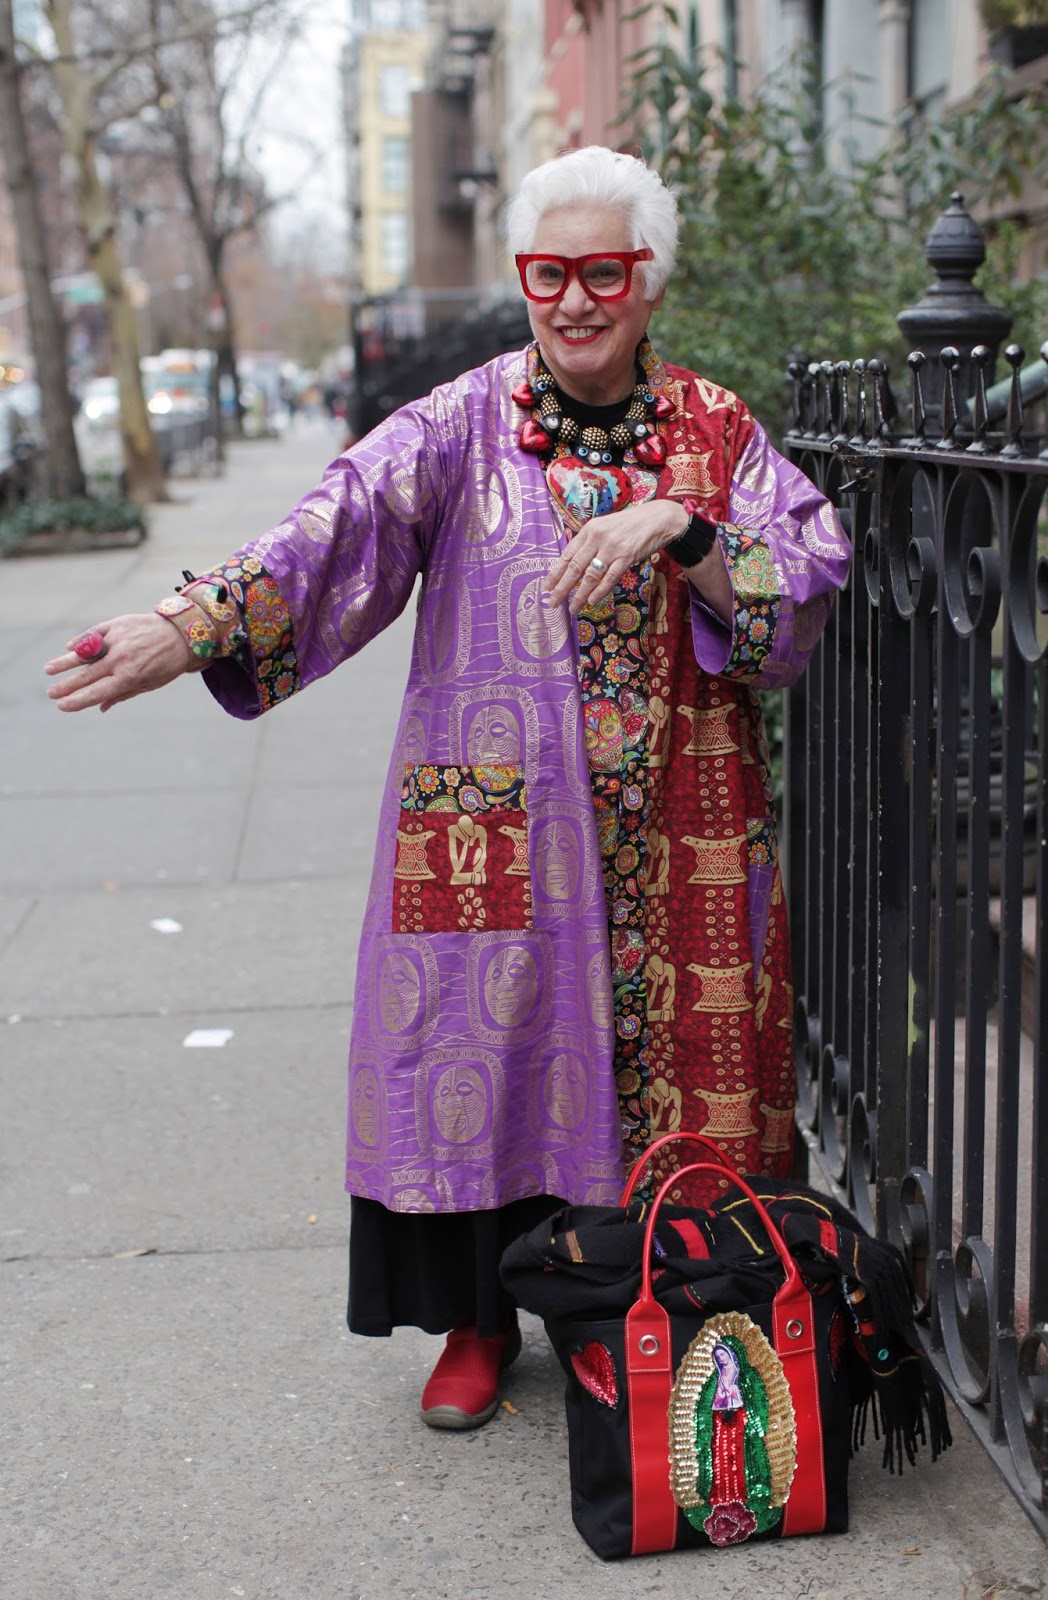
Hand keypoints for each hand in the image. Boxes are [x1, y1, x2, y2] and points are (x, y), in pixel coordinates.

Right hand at [44, 613, 193, 712]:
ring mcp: (117, 640)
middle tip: (50, 693)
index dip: (77, 700)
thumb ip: (123, 694)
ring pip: (85, 653)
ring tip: (48, 669)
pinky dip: (80, 641)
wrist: (182, 633)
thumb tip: (101, 707)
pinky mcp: (117, 624)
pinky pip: (94, 634)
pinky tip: (69, 648)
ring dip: (64, 662)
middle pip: (86, 675)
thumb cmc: (167, 664)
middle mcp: (121, 658)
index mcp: (130, 676)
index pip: (97, 692)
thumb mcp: (150, 683)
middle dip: (66, 685)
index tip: (61, 706)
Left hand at [544, 499, 688, 614]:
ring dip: (580, 594)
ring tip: (573, 607)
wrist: (656, 519)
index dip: (556, 572)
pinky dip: (600, 591)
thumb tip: (574, 564)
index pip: (567, 555)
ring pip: (590, 575)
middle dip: (562, 587)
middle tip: (553, 602)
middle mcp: (597, 538)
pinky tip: (592, 601)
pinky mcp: (627, 556)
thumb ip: (589, 543)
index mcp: (588, 530)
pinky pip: (610, 577)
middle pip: (575, 567)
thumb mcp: (604, 527)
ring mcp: (612, 548)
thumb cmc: (629, 525)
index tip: (547, 587)